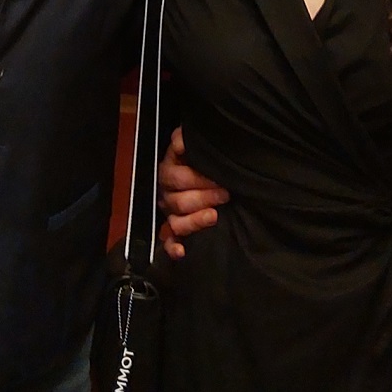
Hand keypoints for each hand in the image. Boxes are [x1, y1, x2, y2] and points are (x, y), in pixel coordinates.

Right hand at [157, 127, 229, 258]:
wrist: (208, 172)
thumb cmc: (202, 159)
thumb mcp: (194, 145)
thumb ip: (184, 139)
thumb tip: (182, 142)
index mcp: (169, 171)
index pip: (178, 178)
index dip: (199, 179)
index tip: (221, 180)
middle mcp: (166, 193)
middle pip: (179, 201)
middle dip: (204, 197)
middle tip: (225, 194)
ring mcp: (169, 213)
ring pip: (176, 222)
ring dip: (195, 221)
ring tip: (214, 216)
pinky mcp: (174, 230)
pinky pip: (169, 242)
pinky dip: (173, 249)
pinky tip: (182, 252)